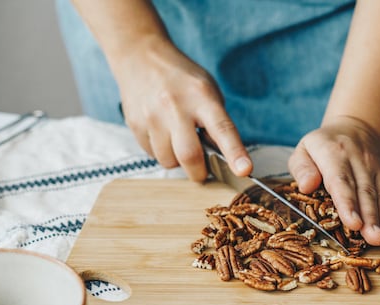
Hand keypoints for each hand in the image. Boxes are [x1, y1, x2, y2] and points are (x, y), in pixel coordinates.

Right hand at [114, 38, 251, 180]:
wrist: (141, 57)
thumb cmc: (183, 80)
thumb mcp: (208, 92)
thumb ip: (217, 123)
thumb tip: (223, 159)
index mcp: (202, 96)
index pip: (222, 129)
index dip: (235, 152)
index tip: (244, 170)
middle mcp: (175, 106)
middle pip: (189, 155)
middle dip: (199, 172)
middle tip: (203, 172)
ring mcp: (152, 116)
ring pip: (168, 160)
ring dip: (178, 161)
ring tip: (179, 142)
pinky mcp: (135, 124)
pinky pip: (152, 154)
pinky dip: (162, 152)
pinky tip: (163, 134)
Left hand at [288, 116, 379, 245]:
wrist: (357, 126)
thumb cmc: (324, 145)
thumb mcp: (304, 149)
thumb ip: (301, 168)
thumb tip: (306, 186)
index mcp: (334, 154)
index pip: (341, 181)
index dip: (348, 204)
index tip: (353, 223)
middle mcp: (359, 160)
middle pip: (365, 192)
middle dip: (371, 218)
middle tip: (374, 239)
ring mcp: (376, 167)